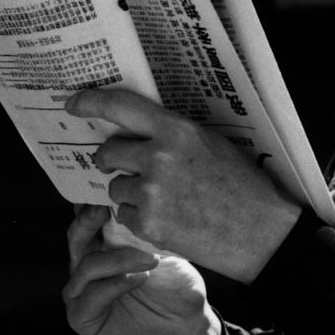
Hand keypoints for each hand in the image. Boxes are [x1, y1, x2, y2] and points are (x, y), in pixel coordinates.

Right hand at [62, 204, 220, 334]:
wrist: (188, 330)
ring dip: (119, 259)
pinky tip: (140, 279)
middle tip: (106, 208)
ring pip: (85, 265)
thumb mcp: (166, 250)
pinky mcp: (81, 318)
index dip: (91, 197)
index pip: (87, 215)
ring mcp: (80, 291)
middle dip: (89, 219)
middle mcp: (84, 263)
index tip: (105, 179)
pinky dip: (116, 285)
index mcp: (100, 243)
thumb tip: (139, 198)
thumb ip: (145, 228)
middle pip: (76, 234)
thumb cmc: (177, 286)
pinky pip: (90, 296)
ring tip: (149, 259)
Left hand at [66, 89, 300, 280]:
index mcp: (177, 131)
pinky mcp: (149, 224)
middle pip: (108, 152)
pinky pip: (125, 216)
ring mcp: (151, 193)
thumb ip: (172, 135)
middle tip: (120, 166)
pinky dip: (139, 220)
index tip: (73, 104)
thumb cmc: (241, 186)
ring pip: (115, 188)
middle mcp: (158, 158)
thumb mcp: (210, 144)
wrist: (260, 232)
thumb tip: (135, 132)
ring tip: (165, 201)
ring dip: (129, 194)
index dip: (91, 102)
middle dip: (109, 160)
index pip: (121, 107)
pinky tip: (168, 220)